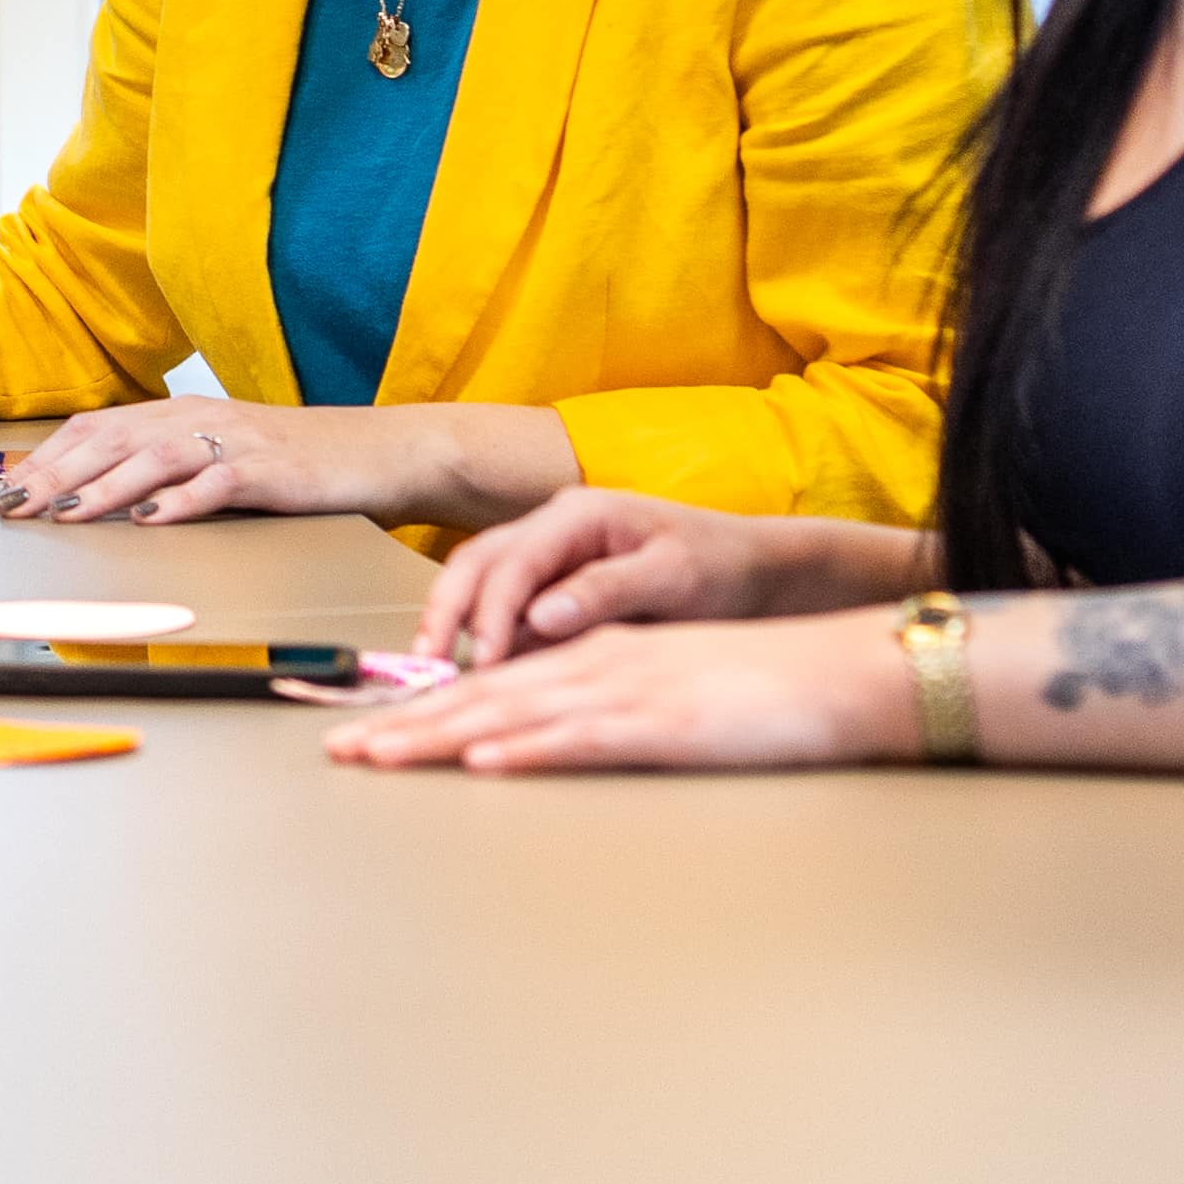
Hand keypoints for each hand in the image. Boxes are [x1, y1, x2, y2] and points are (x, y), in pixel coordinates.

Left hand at [0, 396, 418, 524]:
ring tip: (67, 513)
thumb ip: (165, 470)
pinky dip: (182, 501)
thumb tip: (96, 498)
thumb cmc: (294, 464)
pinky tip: (151, 520)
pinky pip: (219, 483)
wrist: (379, 452)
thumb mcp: (219, 457)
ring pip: (156, 458)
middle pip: (113, 440)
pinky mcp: (273, 471)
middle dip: (58, 474)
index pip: (97, 428)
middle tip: (15, 506)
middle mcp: (200, 419)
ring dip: (105, 487)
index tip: (6, 490)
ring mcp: (237, 442)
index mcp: (181, 414)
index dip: (48, 457)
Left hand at [321, 612, 919, 774]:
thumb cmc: (760, 688)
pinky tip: (485, 762)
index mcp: (595, 654)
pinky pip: (583, 739)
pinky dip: (529, 749)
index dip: (424, 706)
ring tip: (380, 757)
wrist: (840, 669)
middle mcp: (597, 665)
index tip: (366, 732)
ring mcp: (628, 693)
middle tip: (338, 752)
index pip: (493, 682)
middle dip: (406, 724)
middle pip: (484, 695)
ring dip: (441, 736)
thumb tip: (550, 736)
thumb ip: (606, 705)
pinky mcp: (665, 726)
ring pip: (515, 712)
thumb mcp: (666, 686)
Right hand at [415, 489, 863, 666]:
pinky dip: (485, 633)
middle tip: (426, 662)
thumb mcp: (675, 576)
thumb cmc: (722, 567)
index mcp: (580, 513)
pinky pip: (507, 604)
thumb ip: (606, 590)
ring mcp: (553, 551)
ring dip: (455, 620)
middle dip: (446, 610)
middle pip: (478, 561)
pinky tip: (479, 670)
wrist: (757, 570)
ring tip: (435, 667)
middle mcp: (555, 525)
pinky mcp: (558, 582)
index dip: (490, 612)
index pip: (514, 561)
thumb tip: (541, 615)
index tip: (484, 661)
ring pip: (482, 579)